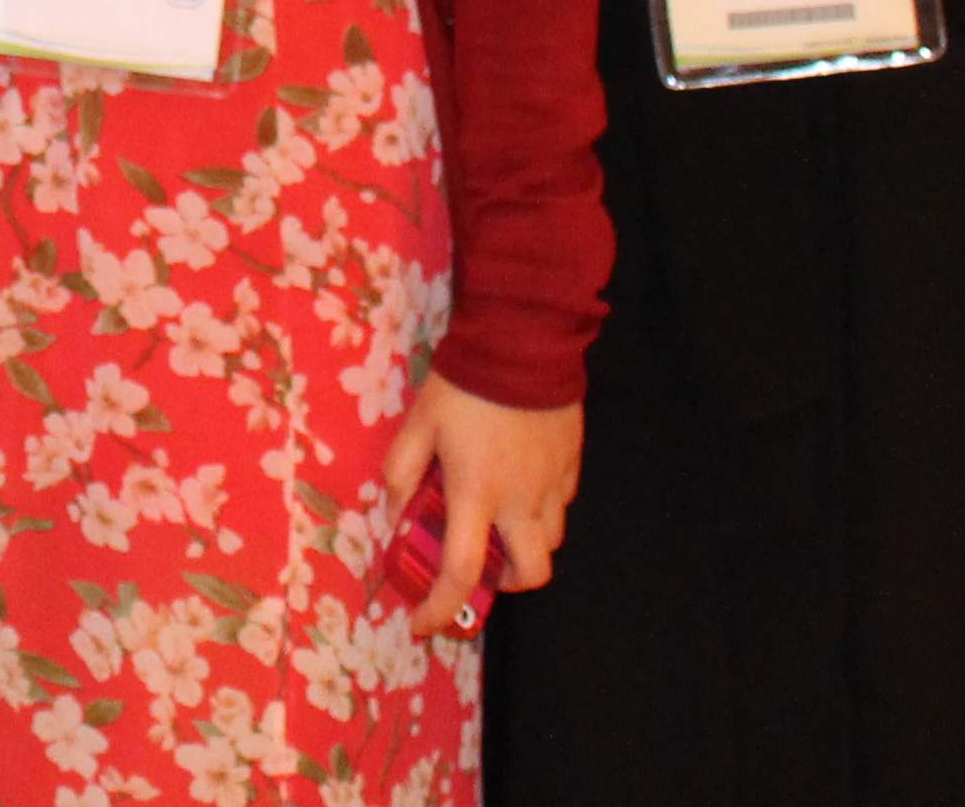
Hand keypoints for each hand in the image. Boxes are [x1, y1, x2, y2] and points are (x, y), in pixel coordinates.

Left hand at [373, 371, 580, 641]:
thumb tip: (392, 515)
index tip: (423, 625)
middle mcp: (521, 501)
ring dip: (525, 546)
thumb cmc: (463, 383)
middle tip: (480, 565)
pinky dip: (542, 510)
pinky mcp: (572, 463)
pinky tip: (521, 484)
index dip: (438, 608)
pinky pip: (561, 504)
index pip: (460, 572)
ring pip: (551, 542)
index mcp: (477, 494)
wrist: (523, 340)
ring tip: (499, 521)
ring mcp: (553, 484)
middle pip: (530, 575)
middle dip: (505, 583)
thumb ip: (401, 472)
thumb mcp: (418, 423)